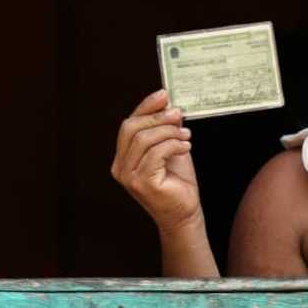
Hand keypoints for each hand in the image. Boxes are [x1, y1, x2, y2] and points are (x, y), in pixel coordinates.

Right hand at [111, 89, 201, 234]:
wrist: (185, 212)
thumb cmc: (177, 183)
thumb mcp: (171, 148)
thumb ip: (166, 129)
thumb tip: (169, 105)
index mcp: (123, 157)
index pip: (129, 124)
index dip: (145, 107)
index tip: (164, 95)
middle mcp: (121, 167)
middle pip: (132, 128)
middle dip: (157, 117)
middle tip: (178, 114)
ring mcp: (129, 176)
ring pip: (145, 139)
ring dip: (169, 132)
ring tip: (186, 135)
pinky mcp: (142, 183)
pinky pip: (156, 153)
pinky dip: (173, 145)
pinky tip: (186, 147)